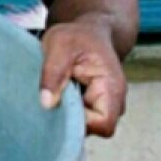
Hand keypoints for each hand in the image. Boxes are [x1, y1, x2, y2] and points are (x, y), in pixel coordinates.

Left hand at [39, 18, 127, 136]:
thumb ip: (52, 74)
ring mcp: (104, 105)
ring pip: (85, 125)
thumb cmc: (76, 36)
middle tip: (51, 96)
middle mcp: (113, 102)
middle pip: (93, 128)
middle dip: (70, 119)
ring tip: (54, 91)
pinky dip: (66, 110)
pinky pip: (80, 118)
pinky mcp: (93, 106)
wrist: (88, 31)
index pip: (103, 124)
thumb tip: (46, 104)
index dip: (81, 122)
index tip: (60, 105)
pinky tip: (55, 95)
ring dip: (66, 113)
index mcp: (111, 88)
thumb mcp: (58, 46)